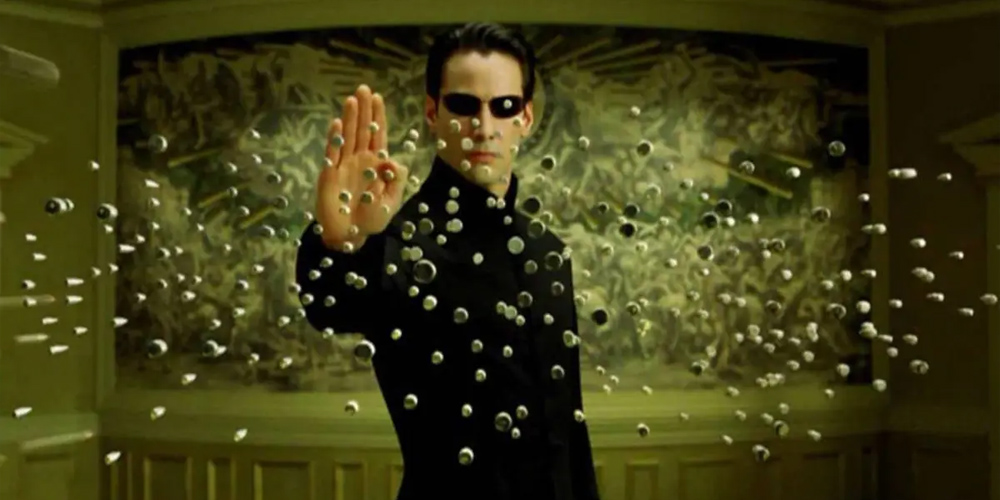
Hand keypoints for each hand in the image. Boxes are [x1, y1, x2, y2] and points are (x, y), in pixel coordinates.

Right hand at [315, 84, 408, 250]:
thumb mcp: (392, 201)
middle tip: (364, 88)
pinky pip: (332, 153)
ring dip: (350, 118)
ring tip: (352, 99)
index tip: (378, 98)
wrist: (349, 235)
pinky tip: (337, 124)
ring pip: (348, 137)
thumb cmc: (371, 219)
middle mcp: (359, 160)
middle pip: (362, 130)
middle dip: (364, 110)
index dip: (378, 117)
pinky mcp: (330, 174)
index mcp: (376, 165)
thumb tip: (393, 160)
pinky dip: (335, 138)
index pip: (377, 136)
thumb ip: (397, 180)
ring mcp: (344, 165)